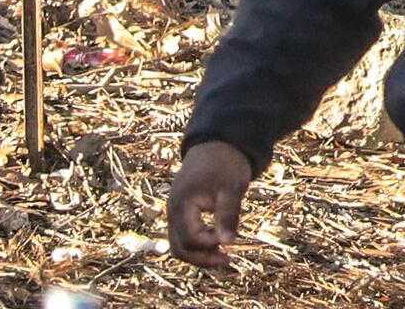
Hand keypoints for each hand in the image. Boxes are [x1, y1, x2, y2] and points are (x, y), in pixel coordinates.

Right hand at [167, 140, 255, 268]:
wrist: (216, 146)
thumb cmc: (224, 164)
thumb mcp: (231, 188)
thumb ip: (227, 215)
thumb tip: (228, 243)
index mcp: (182, 204)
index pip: (190, 238)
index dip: (210, 244)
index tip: (231, 239)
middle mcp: (173, 211)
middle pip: (179, 248)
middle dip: (202, 258)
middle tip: (227, 258)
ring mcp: (175, 213)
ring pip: (179, 246)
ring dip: (199, 255)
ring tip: (223, 256)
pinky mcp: (182, 214)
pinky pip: (184, 238)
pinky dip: (198, 246)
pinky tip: (217, 244)